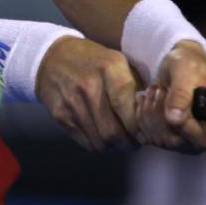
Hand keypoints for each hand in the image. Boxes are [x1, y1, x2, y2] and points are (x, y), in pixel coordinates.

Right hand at [35, 36, 143, 151]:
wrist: (52, 57)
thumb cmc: (93, 60)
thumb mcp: (116, 61)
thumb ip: (134, 85)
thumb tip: (152, 115)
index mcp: (109, 68)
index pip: (126, 107)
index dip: (138, 127)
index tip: (145, 132)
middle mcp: (90, 86)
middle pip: (114, 131)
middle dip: (129, 143)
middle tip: (135, 142)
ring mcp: (72, 102)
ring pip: (101, 141)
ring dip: (115, 147)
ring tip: (121, 141)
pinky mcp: (61, 115)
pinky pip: (86, 142)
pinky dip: (99, 146)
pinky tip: (104, 137)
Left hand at [135, 40, 205, 152]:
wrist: (178, 66)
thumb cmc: (189, 64)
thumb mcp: (185, 70)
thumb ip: (181, 92)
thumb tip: (174, 118)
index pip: (205, 138)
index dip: (184, 127)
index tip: (167, 106)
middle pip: (182, 143)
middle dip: (161, 116)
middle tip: (157, 90)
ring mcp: (191, 140)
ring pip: (164, 141)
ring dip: (150, 114)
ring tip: (153, 90)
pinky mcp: (173, 140)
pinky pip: (153, 138)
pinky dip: (144, 118)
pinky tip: (147, 100)